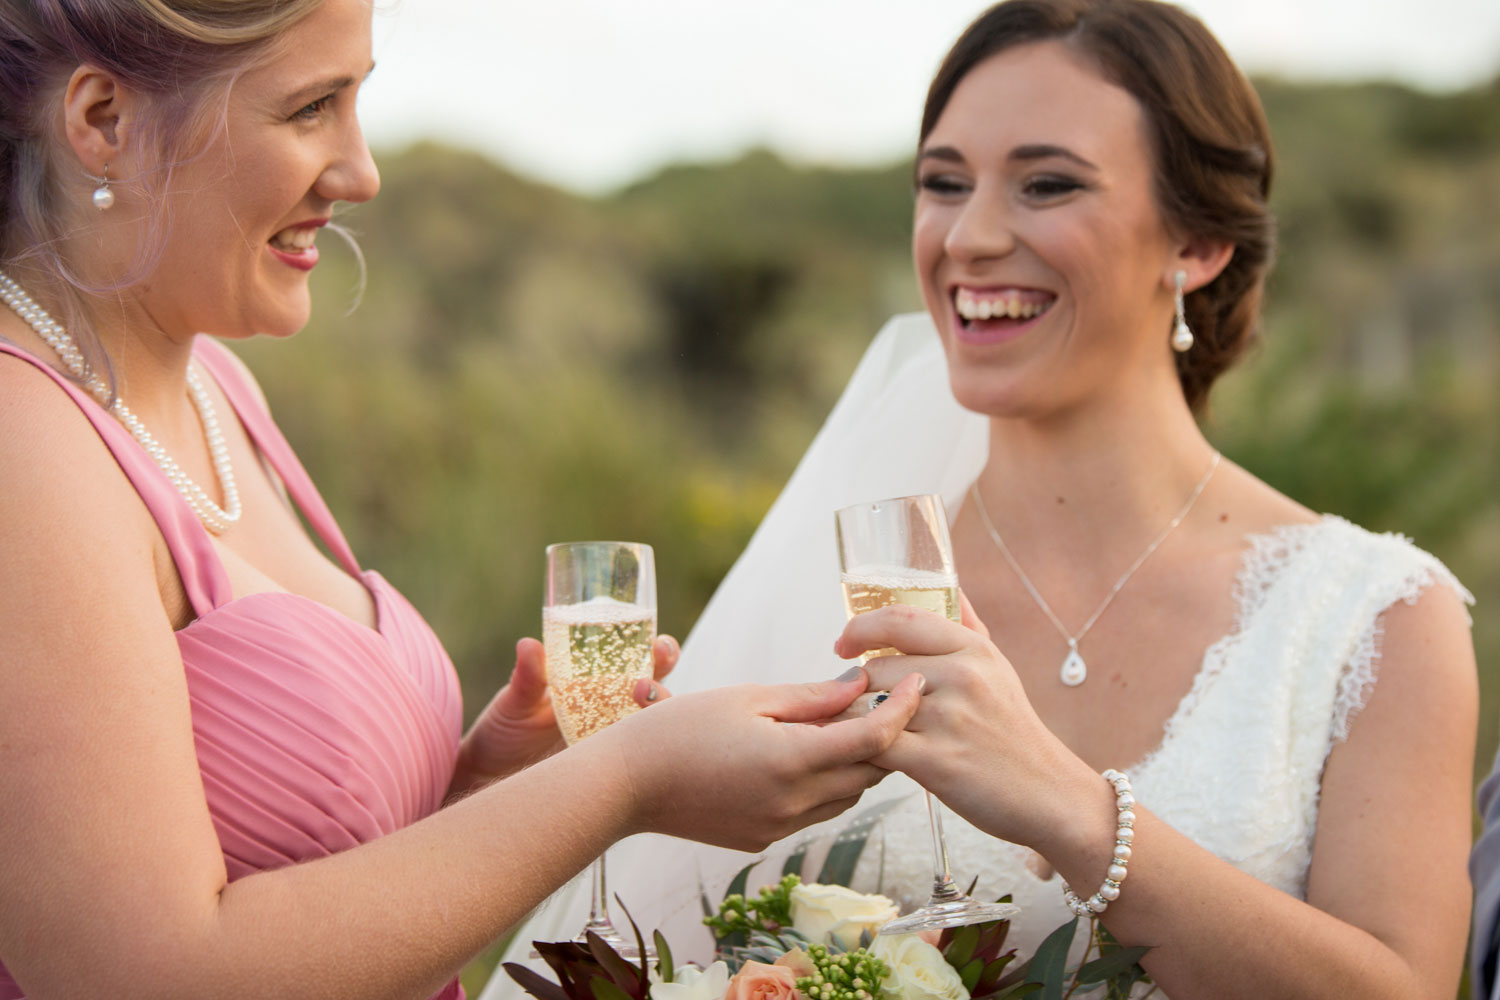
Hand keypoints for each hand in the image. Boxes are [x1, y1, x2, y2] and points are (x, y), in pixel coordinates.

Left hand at [451, 634, 680, 793]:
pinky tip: (636, 759)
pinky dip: (644, 761)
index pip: (644, 661)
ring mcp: (615, 744)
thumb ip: (527, 676)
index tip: (658, 646)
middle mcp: (615, 711)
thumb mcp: (516, 702)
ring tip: (634, 713)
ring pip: (655, 732)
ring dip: (656, 721)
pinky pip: (635, 767)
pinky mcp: (609, 776)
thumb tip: (530, 645)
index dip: (662, 652)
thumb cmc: (505, 731)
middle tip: (644, 686)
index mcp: (601, 683)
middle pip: (660, 696)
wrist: (490, 776)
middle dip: (665, 689)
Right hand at [610, 668, 925, 852]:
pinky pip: (816, 810)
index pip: (874, 740)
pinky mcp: (765, 839)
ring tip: (840, 722)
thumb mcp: (747, 698)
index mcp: (791, 761)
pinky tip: (806, 753)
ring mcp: (780, 827)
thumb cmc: (679, 730)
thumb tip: (859, 687)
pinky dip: (826, 782)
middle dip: (884, 735)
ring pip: (847, 795)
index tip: (914, 680)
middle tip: (878, 696)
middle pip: (869, 772)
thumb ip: (811, 697)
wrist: (626, 787)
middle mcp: (794, 803)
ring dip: (856, 762)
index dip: (902, 709)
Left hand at [835, 602, 1093, 851]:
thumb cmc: (1012, 730)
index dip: (861, 627)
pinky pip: (875, 744)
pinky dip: (864, 750)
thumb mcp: (998, 668)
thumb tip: (949, 586)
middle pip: (876, 667)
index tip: (844, 644)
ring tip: (868, 732)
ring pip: (869, 705)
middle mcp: (963, 676)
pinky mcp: (937, 762)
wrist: (1048, 793)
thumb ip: (968, 626)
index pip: (900, 619)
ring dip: (858, 721)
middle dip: (860, 689)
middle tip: (862, 707)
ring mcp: (950, 719)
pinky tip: (872, 756)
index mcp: (974, 648)